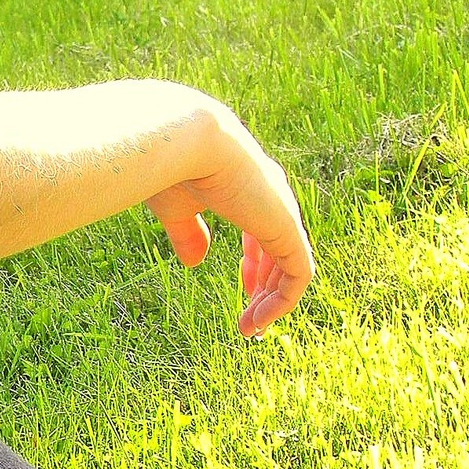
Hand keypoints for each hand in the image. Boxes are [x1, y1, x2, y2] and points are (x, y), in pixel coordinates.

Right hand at [143, 96, 314, 336]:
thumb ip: (188, 232)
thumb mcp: (177, 207)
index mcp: (249, 189)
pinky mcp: (286, 229)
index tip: (244, 291)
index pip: (267, 233)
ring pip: (293, 268)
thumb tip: (194, 263)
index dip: (258, 265)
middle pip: (284, 251)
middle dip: (269, 288)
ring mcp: (282, 213)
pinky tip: (259, 320)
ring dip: (274, 302)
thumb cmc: (170, 166)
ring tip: (252, 327)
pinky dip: (283, 302)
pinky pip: (298, 276)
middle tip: (251, 320)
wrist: (185, 140)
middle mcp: (273, 198)